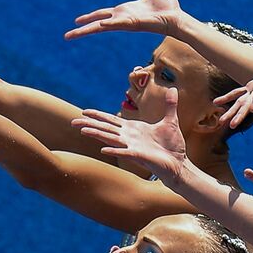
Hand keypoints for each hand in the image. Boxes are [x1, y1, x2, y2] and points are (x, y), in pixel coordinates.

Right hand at [65, 0, 181, 39]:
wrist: (177, 17)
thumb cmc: (168, 7)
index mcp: (124, 11)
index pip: (102, 15)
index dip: (90, 17)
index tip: (77, 20)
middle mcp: (122, 18)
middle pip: (97, 24)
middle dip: (82, 29)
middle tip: (66, 36)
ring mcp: (126, 22)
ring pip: (102, 27)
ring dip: (87, 30)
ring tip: (71, 35)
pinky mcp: (134, 23)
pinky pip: (119, 24)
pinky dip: (110, 24)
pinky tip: (100, 25)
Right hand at [73, 88, 191, 185]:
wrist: (179, 164)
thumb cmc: (172, 146)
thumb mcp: (171, 121)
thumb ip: (170, 105)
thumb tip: (174, 88)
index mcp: (133, 129)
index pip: (112, 120)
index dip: (98, 115)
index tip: (84, 111)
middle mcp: (129, 138)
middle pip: (105, 128)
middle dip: (90, 124)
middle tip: (73, 121)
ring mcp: (132, 147)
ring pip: (110, 138)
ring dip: (96, 134)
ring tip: (82, 130)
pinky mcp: (139, 157)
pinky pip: (124, 153)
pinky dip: (114, 151)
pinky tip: (103, 150)